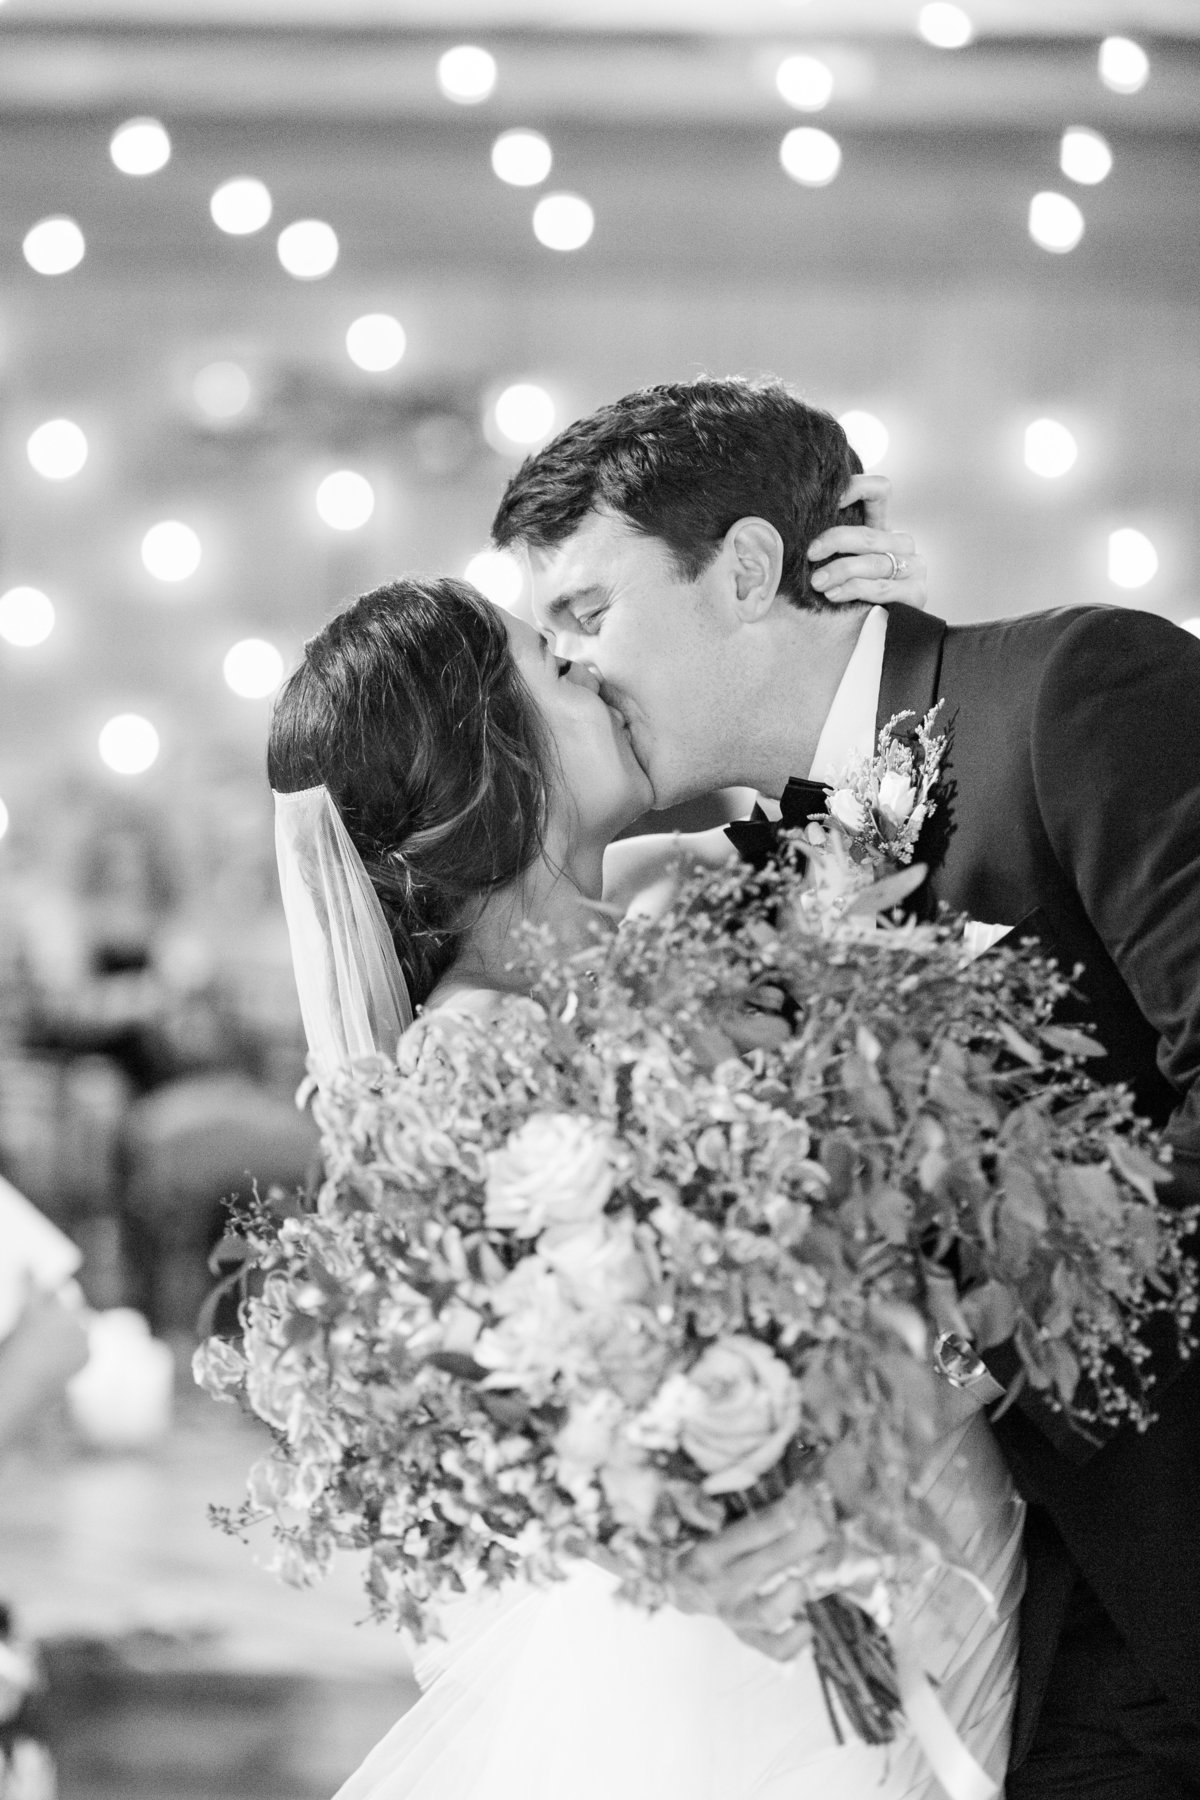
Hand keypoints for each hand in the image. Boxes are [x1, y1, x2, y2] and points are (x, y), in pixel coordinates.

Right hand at [669, 1483, 829, 1661]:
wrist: (674, 1586)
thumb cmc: (692, 1541)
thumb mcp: (690, 1515)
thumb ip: (705, 1500)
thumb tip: (754, 1491)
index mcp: (708, 1551)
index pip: (753, 1529)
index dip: (786, 1512)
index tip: (810, 1495)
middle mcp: (722, 1585)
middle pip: (770, 1562)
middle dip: (805, 1538)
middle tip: (828, 1520)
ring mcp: (734, 1615)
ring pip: (768, 1612)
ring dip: (795, 1592)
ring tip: (809, 1576)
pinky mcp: (746, 1636)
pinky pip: (773, 1649)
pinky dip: (795, 1641)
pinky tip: (808, 1623)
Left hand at [808, 474, 927, 608]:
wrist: (877, 634)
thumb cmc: (851, 596)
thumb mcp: (839, 564)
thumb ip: (830, 547)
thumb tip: (795, 532)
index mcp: (882, 529)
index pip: (880, 491)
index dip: (858, 487)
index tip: (831, 500)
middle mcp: (901, 543)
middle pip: (868, 533)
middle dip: (835, 541)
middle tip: (811, 554)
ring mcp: (913, 567)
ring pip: (872, 562)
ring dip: (840, 571)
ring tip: (818, 583)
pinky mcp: (916, 592)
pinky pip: (880, 587)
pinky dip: (853, 589)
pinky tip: (834, 595)